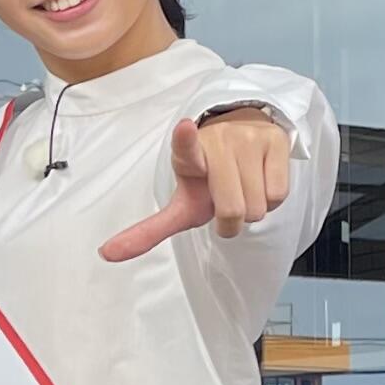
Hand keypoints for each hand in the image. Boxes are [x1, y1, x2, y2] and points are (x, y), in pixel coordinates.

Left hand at [100, 110, 292, 263]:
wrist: (243, 139)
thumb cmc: (208, 181)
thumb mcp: (181, 204)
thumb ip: (147, 231)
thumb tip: (105, 254)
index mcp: (188, 156)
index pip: (186, 148)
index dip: (185, 140)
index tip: (184, 129)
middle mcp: (219, 141)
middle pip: (232, 211)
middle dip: (230, 220)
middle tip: (224, 200)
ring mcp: (248, 138)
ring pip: (258, 206)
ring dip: (252, 210)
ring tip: (242, 189)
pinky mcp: (275, 140)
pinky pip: (278, 195)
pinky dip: (271, 200)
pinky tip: (260, 182)